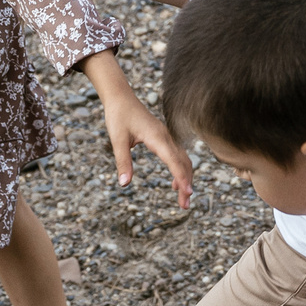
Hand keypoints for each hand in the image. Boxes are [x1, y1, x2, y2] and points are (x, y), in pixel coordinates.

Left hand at [82, 51, 193, 207]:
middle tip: (185, 206)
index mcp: (157, 137)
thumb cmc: (118, 116)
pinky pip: (177, 156)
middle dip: (186, 184)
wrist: (121, 98)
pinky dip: (180, 170)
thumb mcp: (117, 140)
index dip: (181, 177)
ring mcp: (167, 137)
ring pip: (183, 160)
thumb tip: (124, 184)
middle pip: (183, 163)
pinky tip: (174, 184)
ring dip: (185, 178)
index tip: (187, 192)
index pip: (173, 160)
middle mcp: (166, 137)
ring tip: (183, 199)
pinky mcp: (164, 138)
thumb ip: (122, 162)